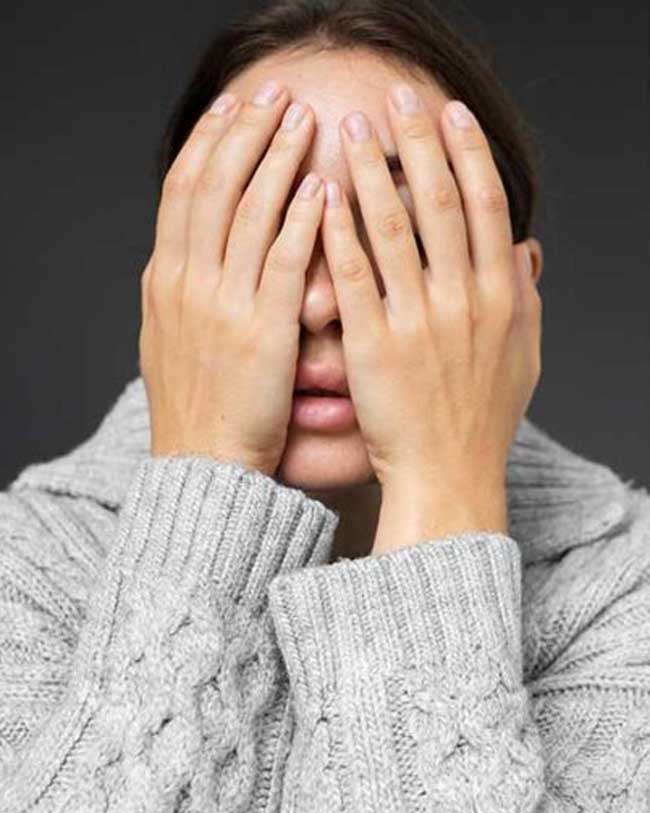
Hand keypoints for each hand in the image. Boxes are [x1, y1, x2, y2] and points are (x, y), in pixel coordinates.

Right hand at [139, 81, 324, 475]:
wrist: (204, 467)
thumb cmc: (197, 409)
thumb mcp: (171, 341)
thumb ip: (185, 291)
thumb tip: (195, 253)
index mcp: (165, 281)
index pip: (182, 191)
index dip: (208, 143)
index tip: (231, 108)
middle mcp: (187, 283)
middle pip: (213, 185)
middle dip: (244, 132)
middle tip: (274, 94)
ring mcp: (222, 304)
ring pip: (247, 211)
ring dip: (276, 158)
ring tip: (303, 119)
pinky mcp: (261, 331)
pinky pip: (282, 261)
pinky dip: (301, 219)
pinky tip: (322, 186)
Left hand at [320, 86, 541, 498]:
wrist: (448, 477)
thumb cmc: (482, 422)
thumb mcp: (522, 358)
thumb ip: (525, 300)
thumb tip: (524, 249)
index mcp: (500, 298)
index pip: (485, 206)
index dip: (468, 154)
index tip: (450, 115)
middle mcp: (463, 301)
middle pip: (440, 203)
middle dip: (418, 143)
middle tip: (396, 97)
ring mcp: (417, 323)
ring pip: (393, 230)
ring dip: (371, 173)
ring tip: (350, 128)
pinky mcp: (374, 347)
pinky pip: (354, 279)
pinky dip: (338, 234)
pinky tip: (321, 197)